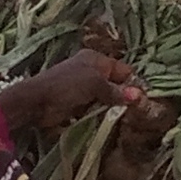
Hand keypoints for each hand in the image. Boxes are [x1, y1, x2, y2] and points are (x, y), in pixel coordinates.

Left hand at [0, 52, 137, 136]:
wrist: (37, 101)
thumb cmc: (67, 86)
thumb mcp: (95, 85)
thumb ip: (117, 91)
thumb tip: (139, 96)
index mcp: (96, 59)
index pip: (123, 70)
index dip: (133, 83)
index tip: (143, 99)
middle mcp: (91, 70)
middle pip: (116, 84)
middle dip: (124, 96)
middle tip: (135, 111)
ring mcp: (84, 86)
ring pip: (106, 97)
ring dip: (112, 107)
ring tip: (123, 117)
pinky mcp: (77, 102)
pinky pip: (96, 107)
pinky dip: (101, 113)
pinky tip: (107, 120)